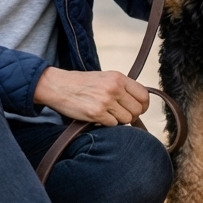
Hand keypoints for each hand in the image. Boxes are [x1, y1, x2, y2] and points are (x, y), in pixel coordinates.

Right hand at [34, 67, 149, 125]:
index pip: (144, 95)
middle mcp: (114, 88)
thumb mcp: (105, 78)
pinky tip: (98, 116)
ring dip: (119, 120)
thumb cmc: (81, 83)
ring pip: (127, 120)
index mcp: (118, 77)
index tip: (139, 109)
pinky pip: (113, 125)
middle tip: (120, 114)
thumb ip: (122, 87)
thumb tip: (139, 103)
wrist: (58, 86)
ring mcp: (106, 101)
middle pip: (137, 110)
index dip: (143, 105)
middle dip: (132, 115)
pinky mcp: (96, 113)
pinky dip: (107, 124)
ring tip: (107, 114)